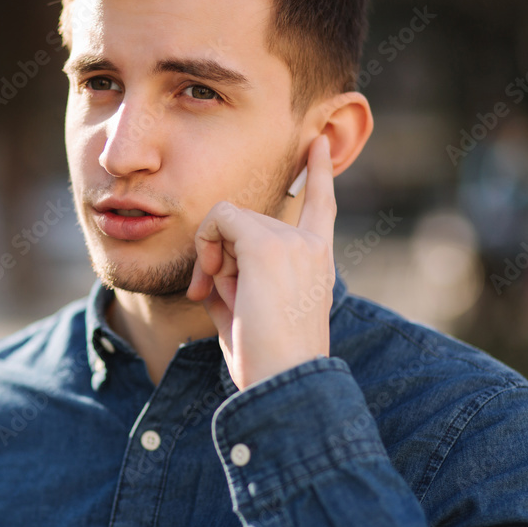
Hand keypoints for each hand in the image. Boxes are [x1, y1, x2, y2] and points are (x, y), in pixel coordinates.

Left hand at [185, 135, 336, 389]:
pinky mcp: (268, 245)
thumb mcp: (250, 313)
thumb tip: (210, 263)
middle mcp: (311, 246)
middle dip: (221, 254)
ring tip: (221, 297)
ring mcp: (292, 242)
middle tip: (214, 293)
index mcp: (317, 261)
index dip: (318, 172)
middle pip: (247, 221)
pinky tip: (210, 279)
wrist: (283, 381)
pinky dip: (206, 244)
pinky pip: (221, 218)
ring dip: (214, 256)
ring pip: (231, 220)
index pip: (321, 205)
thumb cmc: (266, 360)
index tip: (317, 144)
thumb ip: (235, 280)